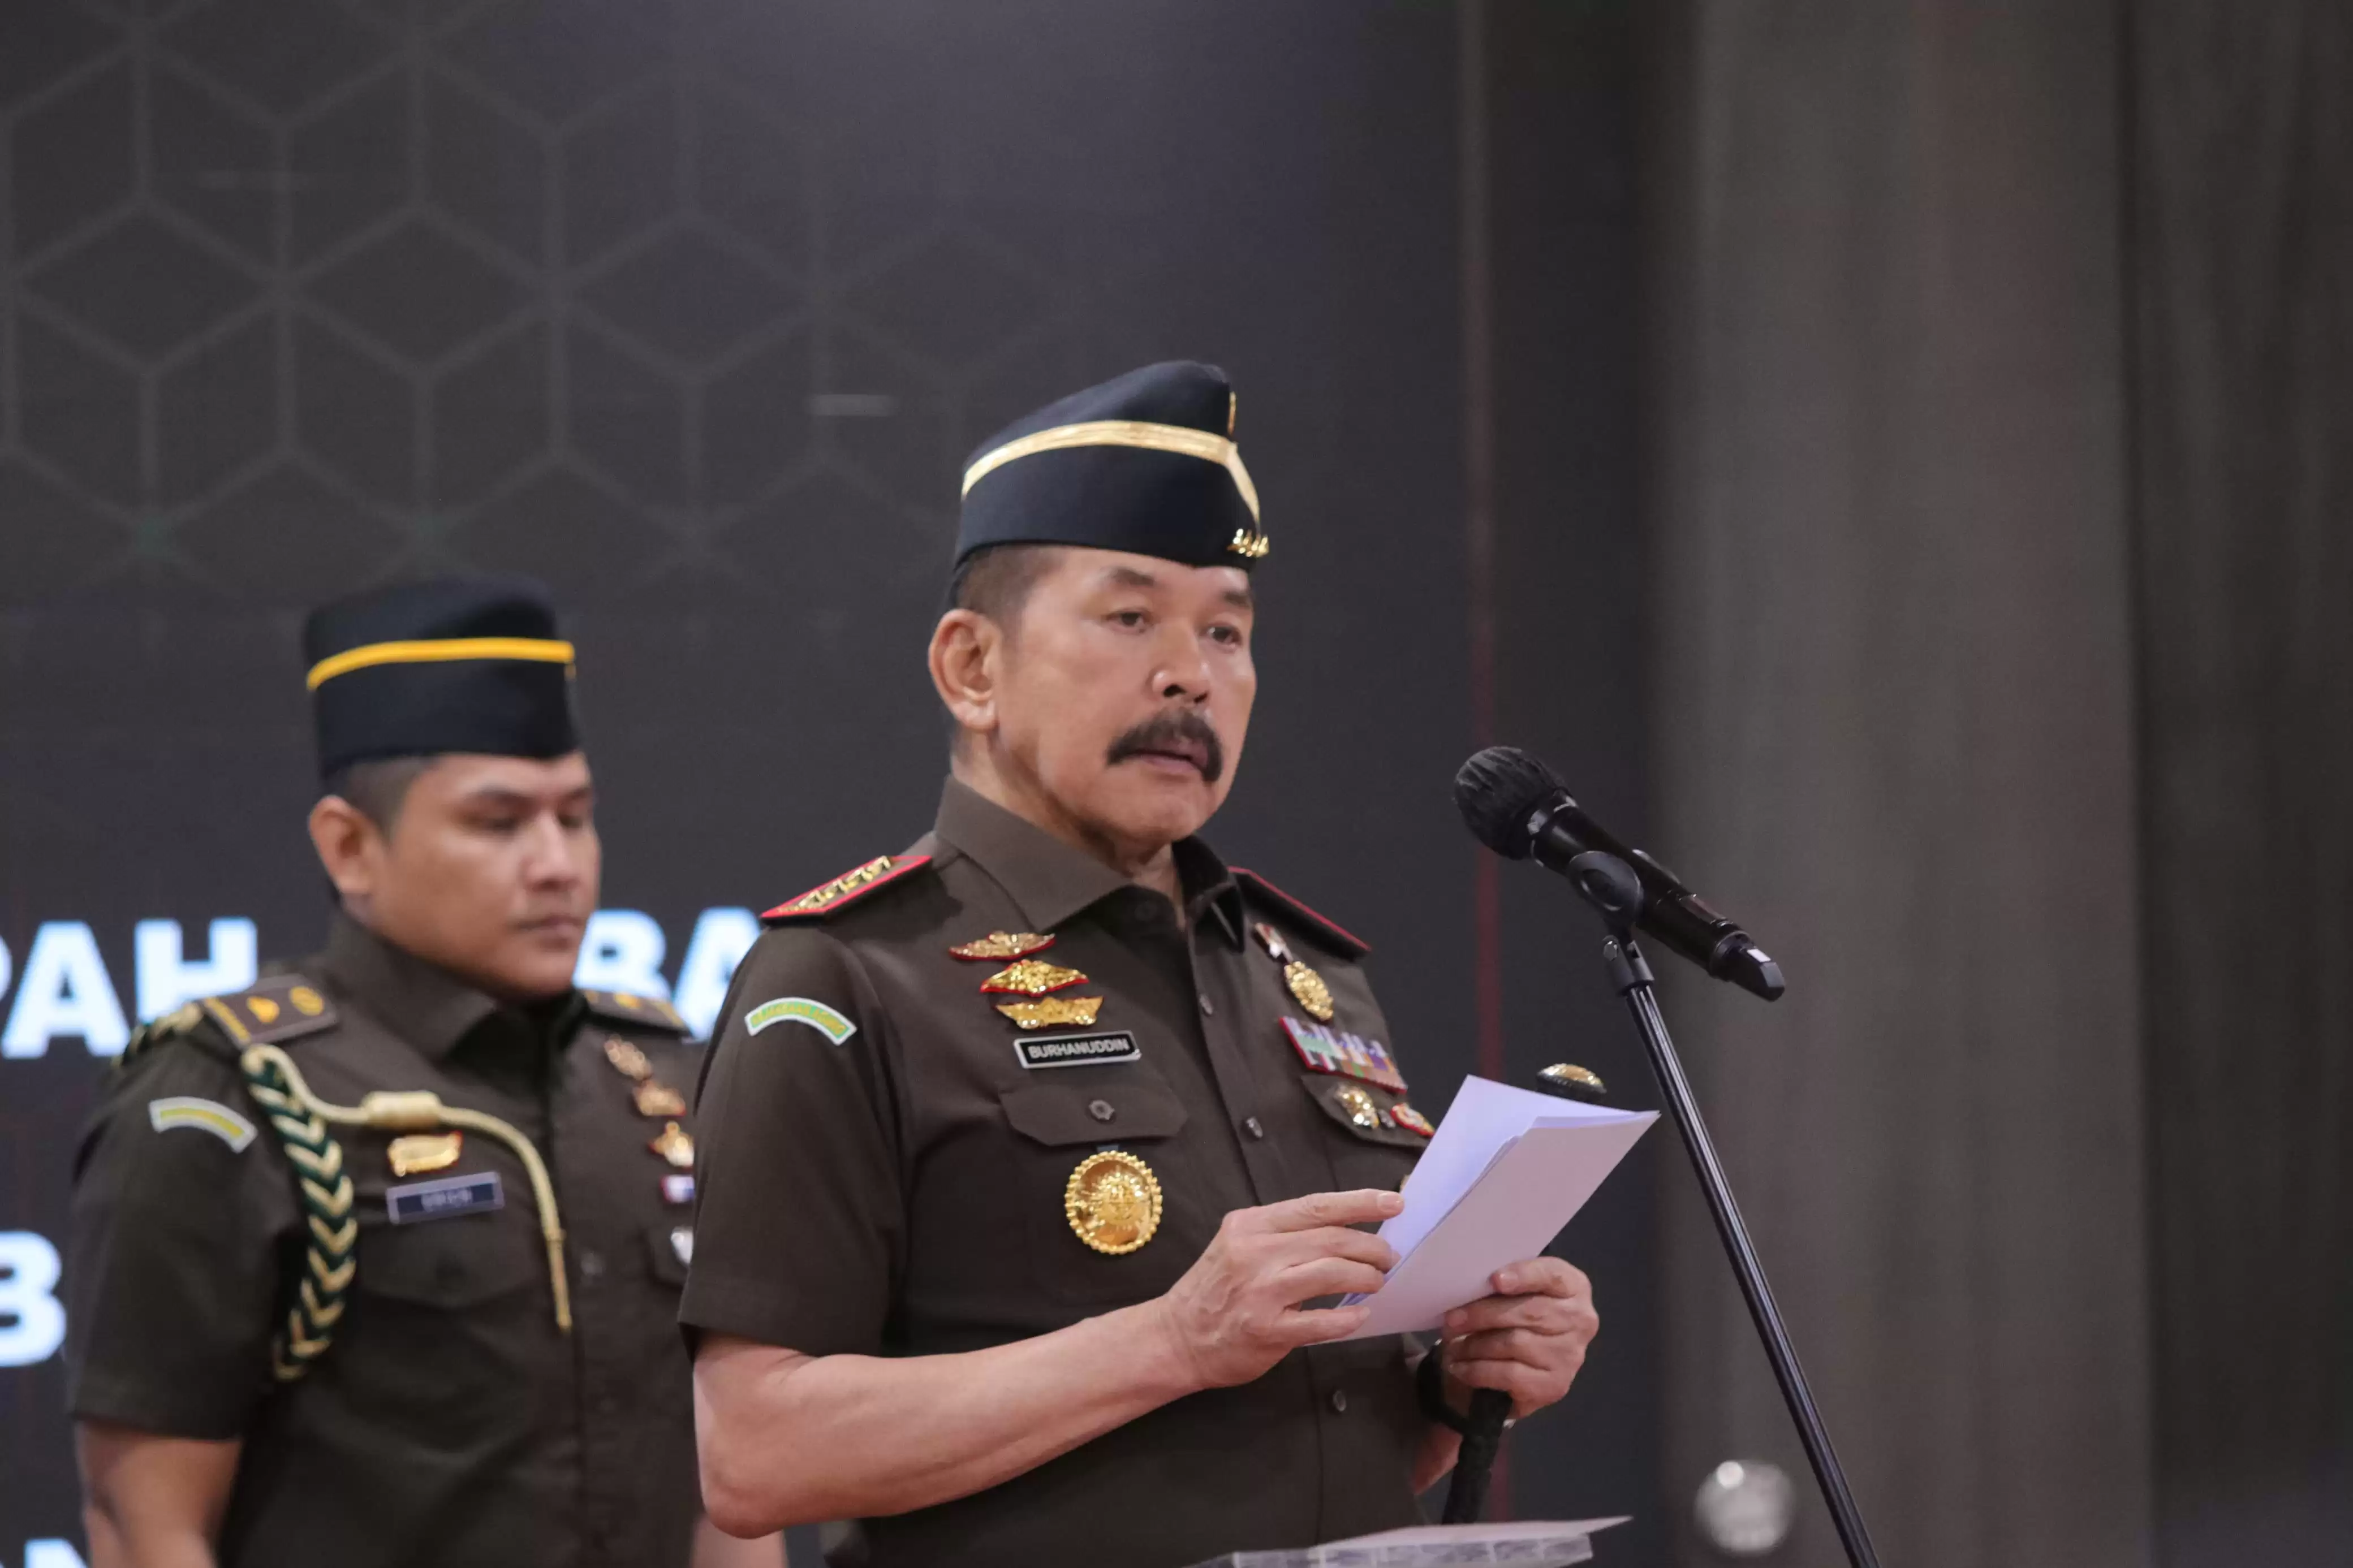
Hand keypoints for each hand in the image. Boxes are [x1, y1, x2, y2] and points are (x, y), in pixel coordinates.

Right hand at [1146, 1189, 1402, 1391]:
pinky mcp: (1266, 1330)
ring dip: (1366, 1277)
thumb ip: (1283, 1235)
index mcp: (1251, 1225)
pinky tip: (1360, 1316)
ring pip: (1331, 1273)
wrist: (1176, 1337)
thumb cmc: (1216, 1288)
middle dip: (1371, 1247)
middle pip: (1332, 1239)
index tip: (1394, 1202)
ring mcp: (1261, 1292)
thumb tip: (1343, 1230)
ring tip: (1377, 1282)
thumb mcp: (1239, 1245)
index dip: (1361, 1203)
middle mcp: (1255, 1252)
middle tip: (1388, 1257)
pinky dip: (1348, 1318)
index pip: (1317, 1206)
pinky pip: (1321, 1321)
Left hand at [1438, 1258, 1597, 1420]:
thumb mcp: (1515, 1293)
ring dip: (1475, 1344)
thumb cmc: (1516, 1316)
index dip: (1524, 1275)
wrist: (1527, 1366)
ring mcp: (1569, 1356)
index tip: (1495, 1279)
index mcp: (1573, 1287)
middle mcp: (1580, 1320)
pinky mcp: (1554, 1386)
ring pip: (1515, 1343)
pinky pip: (1509, 1374)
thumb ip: (1503, 1285)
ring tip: (1452, 1345)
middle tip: (1451, 1319)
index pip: (1553, 1274)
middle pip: (1528, 1312)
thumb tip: (1466, 1287)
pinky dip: (1477, 1370)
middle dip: (1482, 1315)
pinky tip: (1460, 1367)